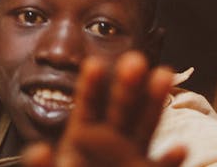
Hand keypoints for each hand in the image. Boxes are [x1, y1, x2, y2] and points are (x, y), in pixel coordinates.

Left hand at [23, 52, 185, 166]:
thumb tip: (36, 151)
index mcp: (82, 137)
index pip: (87, 106)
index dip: (91, 86)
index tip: (94, 63)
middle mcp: (108, 142)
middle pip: (119, 110)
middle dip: (126, 86)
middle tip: (134, 59)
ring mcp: (128, 157)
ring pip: (142, 129)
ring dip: (152, 105)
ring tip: (162, 74)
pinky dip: (168, 162)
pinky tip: (180, 150)